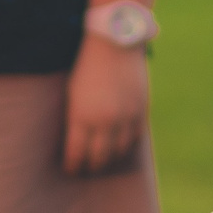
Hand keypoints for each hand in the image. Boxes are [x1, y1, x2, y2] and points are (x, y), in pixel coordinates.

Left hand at [63, 33, 149, 175]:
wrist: (114, 42)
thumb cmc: (87, 66)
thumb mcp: (73, 93)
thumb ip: (76, 118)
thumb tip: (78, 143)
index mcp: (81, 116)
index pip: (76, 153)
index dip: (73, 165)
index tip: (71, 170)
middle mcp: (104, 120)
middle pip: (98, 157)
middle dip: (91, 165)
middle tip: (87, 168)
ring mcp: (125, 116)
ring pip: (119, 150)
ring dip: (110, 157)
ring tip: (104, 159)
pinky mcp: (141, 109)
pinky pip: (135, 136)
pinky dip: (127, 144)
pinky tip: (120, 144)